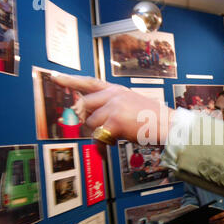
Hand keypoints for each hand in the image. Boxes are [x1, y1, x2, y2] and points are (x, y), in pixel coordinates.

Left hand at [51, 74, 174, 143]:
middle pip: (84, 105)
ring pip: (90, 123)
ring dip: (99, 133)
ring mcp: (113, 107)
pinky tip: (111, 145)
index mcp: (117, 90)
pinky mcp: (114, 121)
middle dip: (87, 119)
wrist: (167, 125)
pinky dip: (102, 145)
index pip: (90, 82)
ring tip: (115, 136)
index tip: (55, 77)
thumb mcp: (130, 105)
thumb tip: (92, 121)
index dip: (70, 80)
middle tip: (98, 128)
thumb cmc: (151, 119)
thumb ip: (111, 108)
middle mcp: (113, 95)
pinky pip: (98, 136)